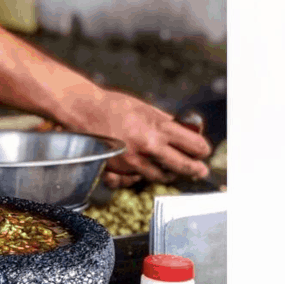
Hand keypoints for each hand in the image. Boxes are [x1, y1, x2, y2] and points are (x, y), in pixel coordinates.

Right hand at [79, 90, 211, 187]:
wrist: (82, 111)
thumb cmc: (112, 105)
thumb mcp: (143, 107)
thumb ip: (165, 120)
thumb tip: (185, 129)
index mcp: (157, 126)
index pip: (194, 145)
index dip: (202, 149)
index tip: (202, 150)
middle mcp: (149, 145)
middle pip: (184, 165)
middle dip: (196, 169)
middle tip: (200, 170)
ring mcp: (135, 160)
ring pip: (165, 176)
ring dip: (171, 173)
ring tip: (173, 169)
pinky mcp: (121, 169)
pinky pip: (142, 178)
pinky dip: (147, 174)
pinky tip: (148, 167)